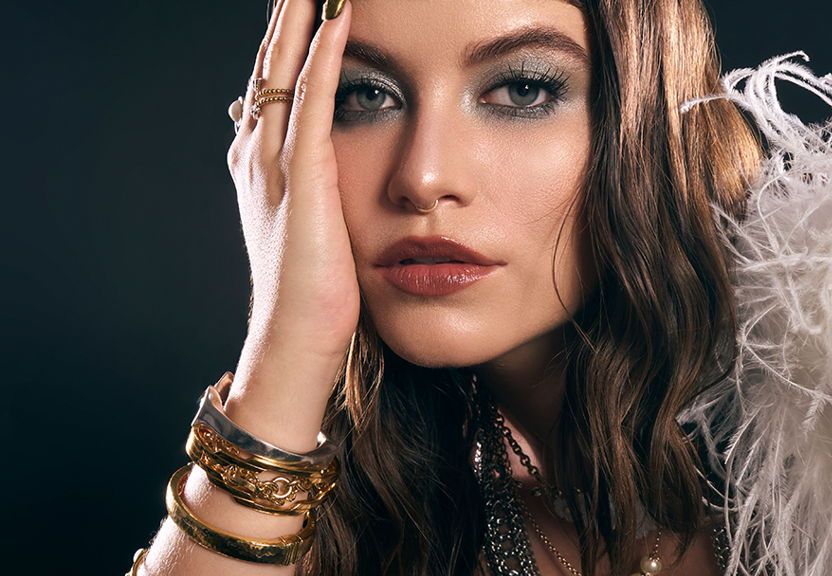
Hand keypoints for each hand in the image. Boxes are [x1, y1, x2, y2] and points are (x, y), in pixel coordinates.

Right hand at [226, 0, 356, 393]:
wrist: (296, 336)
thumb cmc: (311, 288)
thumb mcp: (305, 222)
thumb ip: (304, 182)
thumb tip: (310, 153)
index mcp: (259, 162)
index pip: (272, 82)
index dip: (287, 39)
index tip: (305, 1)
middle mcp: (257, 152)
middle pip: (269, 64)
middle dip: (286, 16)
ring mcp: (274, 163)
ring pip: (283, 70)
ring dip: (300, 19)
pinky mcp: (302, 178)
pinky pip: (314, 101)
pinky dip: (324, 56)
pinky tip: (337, 19)